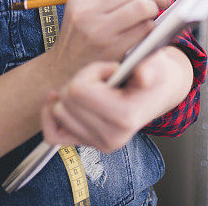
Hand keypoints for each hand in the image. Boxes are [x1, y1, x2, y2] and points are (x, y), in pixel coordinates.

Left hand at [41, 46, 189, 153]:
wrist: (158, 91)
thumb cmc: (155, 74)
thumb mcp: (156, 64)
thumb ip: (149, 68)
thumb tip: (143, 74)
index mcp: (125, 117)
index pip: (80, 90)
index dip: (92, 71)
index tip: (111, 67)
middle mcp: (111, 138)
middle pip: (67, 99)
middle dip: (81, 79)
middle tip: (104, 75)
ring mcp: (99, 144)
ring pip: (59, 111)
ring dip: (71, 93)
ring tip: (94, 86)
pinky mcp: (88, 144)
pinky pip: (53, 135)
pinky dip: (49, 115)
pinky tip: (56, 98)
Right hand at [46, 0, 171, 80]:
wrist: (65, 71)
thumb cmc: (83, 35)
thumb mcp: (83, 6)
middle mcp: (86, 9)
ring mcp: (98, 29)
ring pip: (142, 5)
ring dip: (157, 7)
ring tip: (157, 12)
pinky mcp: (112, 49)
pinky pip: (144, 29)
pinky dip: (153, 26)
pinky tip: (149, 29)